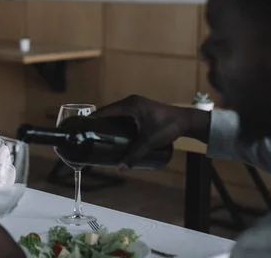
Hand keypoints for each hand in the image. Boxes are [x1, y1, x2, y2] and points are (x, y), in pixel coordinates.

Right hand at [90, 95, 210, 167]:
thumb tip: (120, 168)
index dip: (94, 118)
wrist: (187, 121)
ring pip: (118, 112)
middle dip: (101, 121)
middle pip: (110, 110)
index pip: (106, 110)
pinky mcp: (142, 108)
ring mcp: (137, 103)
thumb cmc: (167, 127)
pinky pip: (125, 113)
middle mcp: (131, 101)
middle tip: (92, 134)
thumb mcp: (149, 142)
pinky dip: (118, 120)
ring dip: (110, 121)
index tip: (84, 127)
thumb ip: (134, 154)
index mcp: (130, 104)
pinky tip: (116, 130)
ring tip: (101, 134)